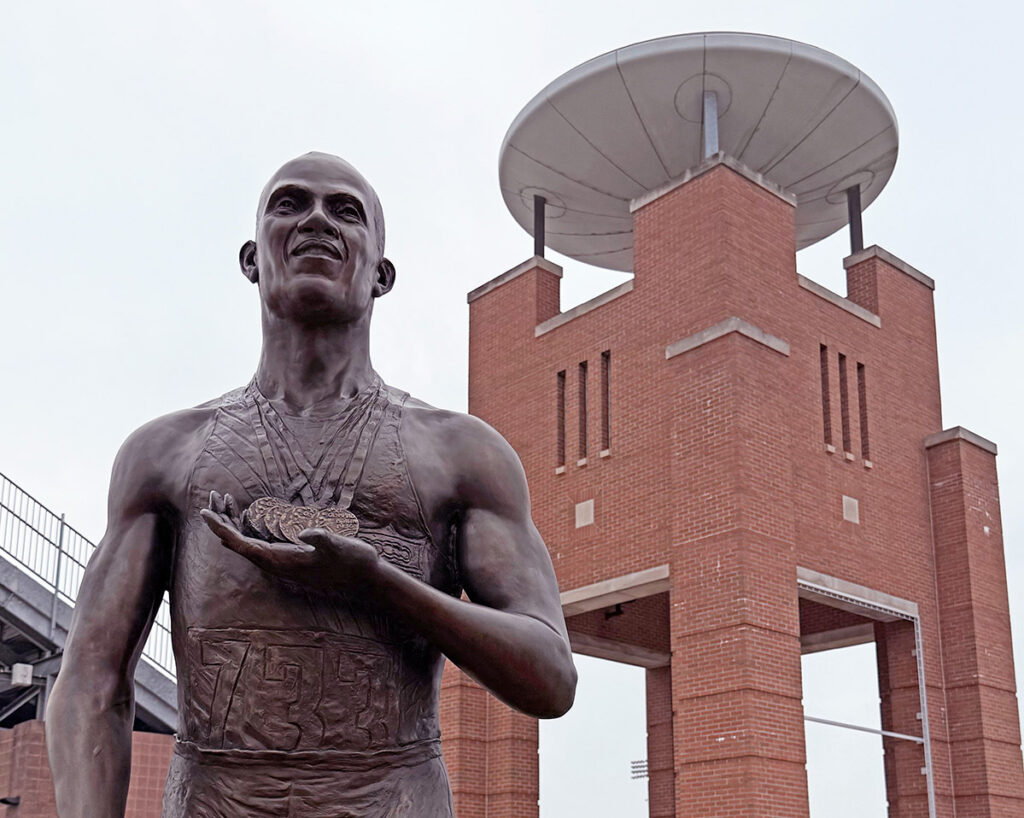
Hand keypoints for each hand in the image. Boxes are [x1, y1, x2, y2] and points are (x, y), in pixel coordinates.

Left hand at [199, 491, 379, 592]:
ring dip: (234, 522)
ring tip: (227, 500)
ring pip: (247, 542)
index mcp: (280, 560)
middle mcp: (276, 563)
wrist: (365, 580)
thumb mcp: (339, 546)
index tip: (205, 511)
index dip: (220, 527)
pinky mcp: (290, 558)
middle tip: (216, 495)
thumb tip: (307, 532)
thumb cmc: (352, 562)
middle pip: (238, 542)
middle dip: (223, 520)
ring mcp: (282, 561)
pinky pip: (260, 543)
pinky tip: (250, 515)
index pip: (240, 544)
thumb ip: (322, 538)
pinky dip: (250, 527)